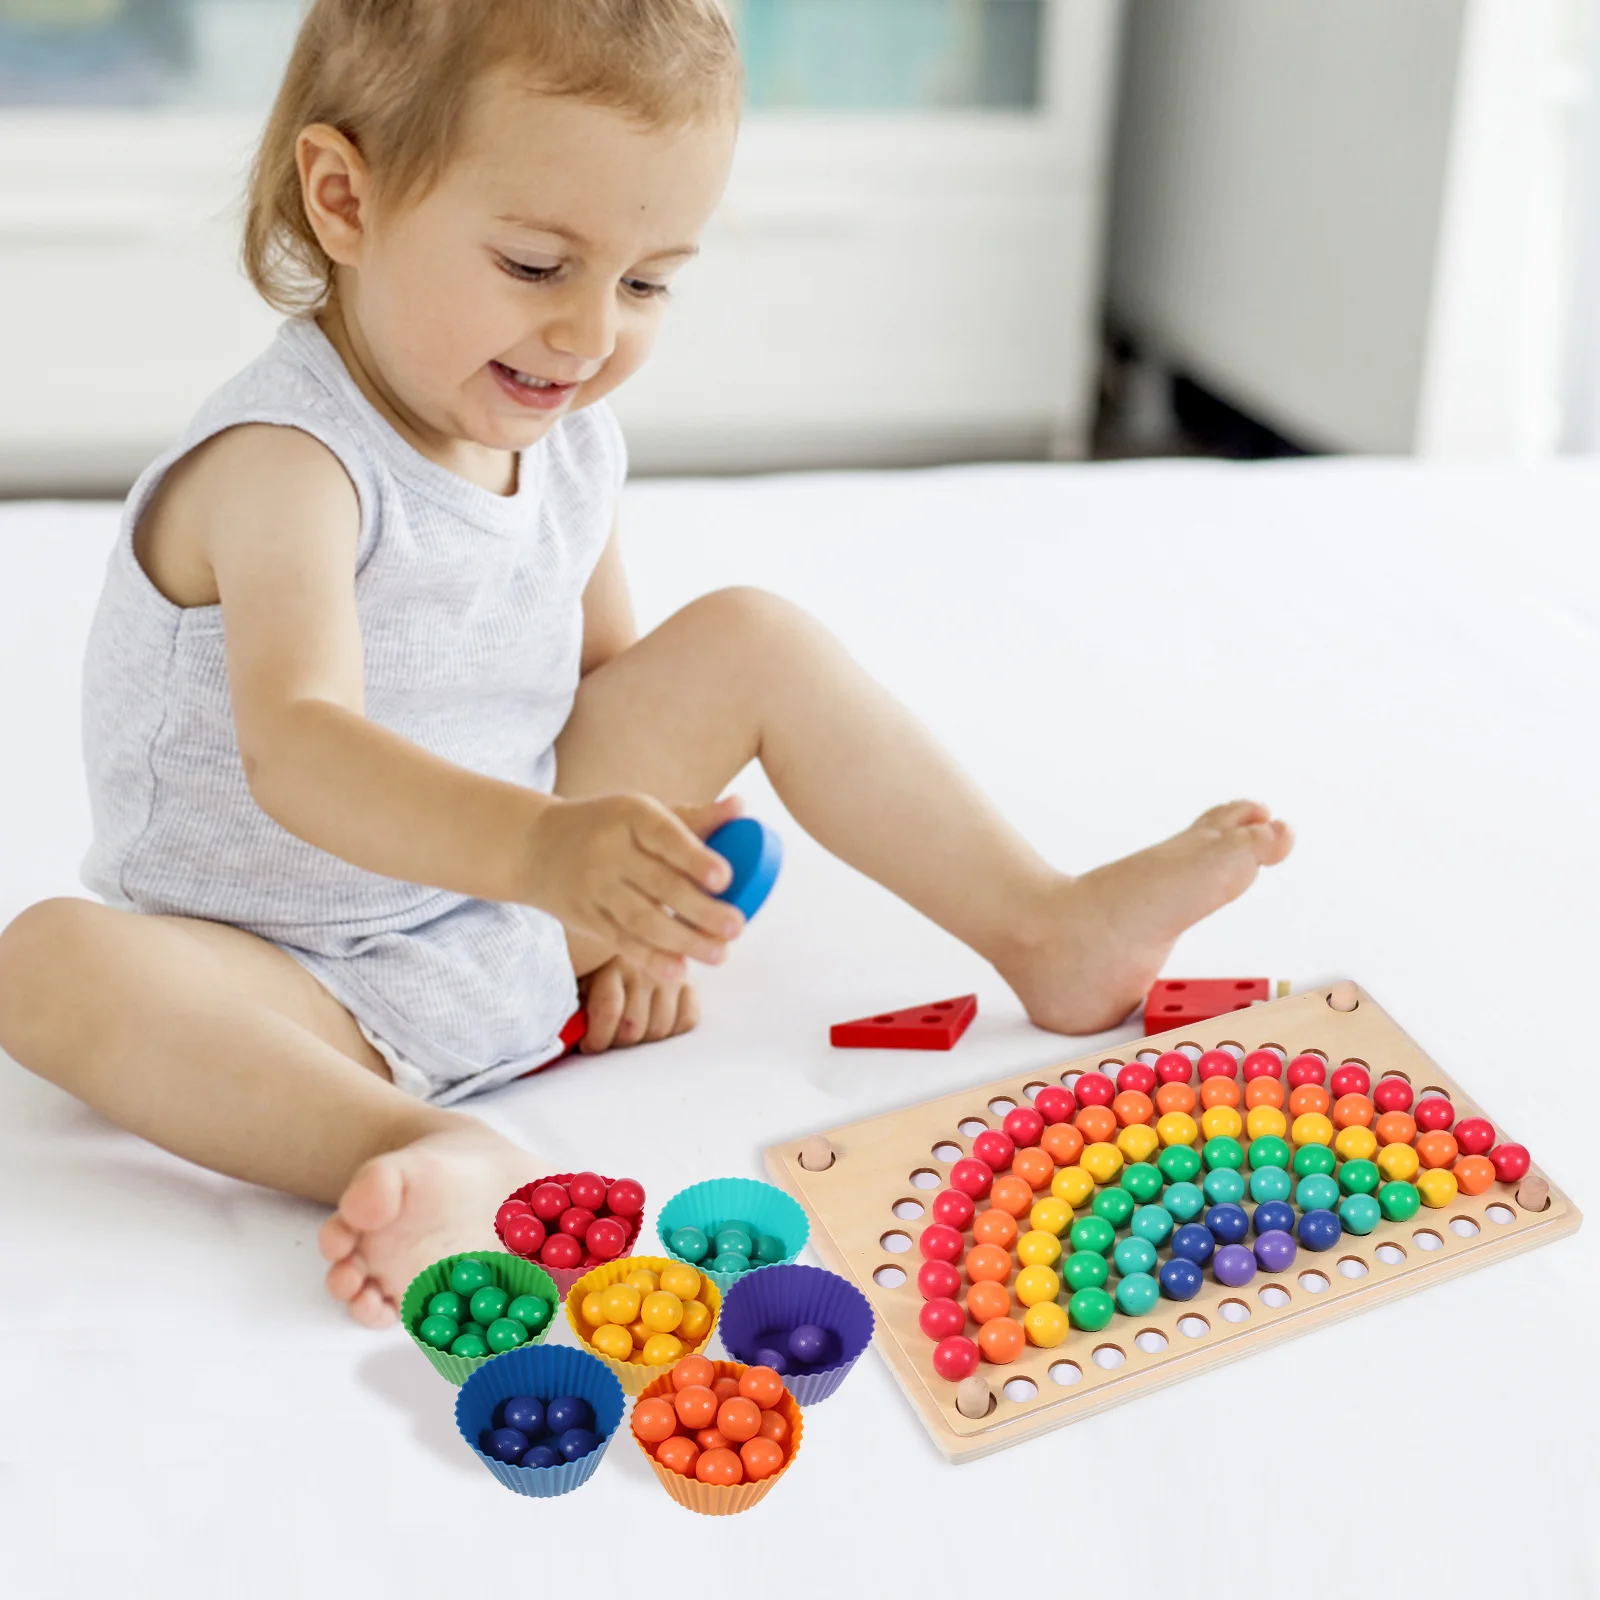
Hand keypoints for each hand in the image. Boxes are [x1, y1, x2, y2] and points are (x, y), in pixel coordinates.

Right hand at [523, 793, 743, 982]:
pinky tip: (678, 971)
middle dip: (700, 910)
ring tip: (719, 955)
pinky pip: (620, 941)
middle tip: (736, 927)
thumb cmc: (607, 826)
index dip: (695, 857)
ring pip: (641, 919)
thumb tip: (742, 808)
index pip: (666, 836)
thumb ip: (694, 818)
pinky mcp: (585, 917)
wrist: (533, 845)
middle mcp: (610, 850)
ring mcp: (595, 886)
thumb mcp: (641, 813)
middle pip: (659, 884)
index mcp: (631, 816)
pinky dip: (650, 958)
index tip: (725, 879)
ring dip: (682, 941)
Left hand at [578, 956, 700, 1052]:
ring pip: (660, 1028)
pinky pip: (687, 1019)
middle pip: (634, 1027)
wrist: (625, 932)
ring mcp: (671, 974)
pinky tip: (654, 1022)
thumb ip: (576, 997)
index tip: (587, 1045)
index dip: (596, 1038)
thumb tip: (572, 1033)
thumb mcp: (581, 972)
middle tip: (607, 1039)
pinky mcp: (689, 982)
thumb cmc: (594, 962)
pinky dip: (672, 1028)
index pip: (608, 1010)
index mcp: (612, 961)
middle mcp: (645, 966)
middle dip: (616, 1041)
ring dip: (642, 1039)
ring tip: (628, 1031)